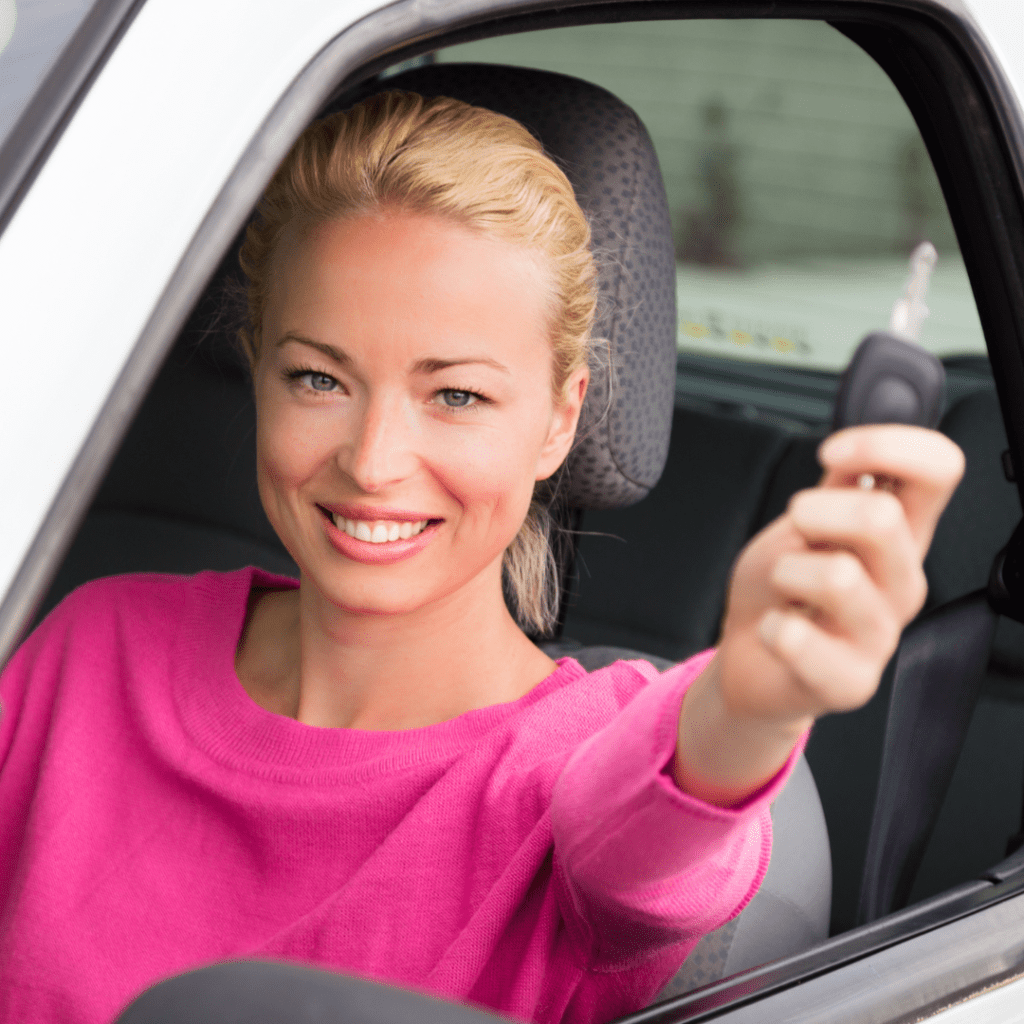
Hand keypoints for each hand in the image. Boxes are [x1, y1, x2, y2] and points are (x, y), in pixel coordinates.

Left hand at [717, 423, 963, 723]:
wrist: (752, 659)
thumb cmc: (780, 589)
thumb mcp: (803, 522)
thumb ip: (837, 484)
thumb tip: (863, 443)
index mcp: (899, 533)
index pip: (939, 470)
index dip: (885, 446)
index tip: (832, 455)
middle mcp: (901, 580)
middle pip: (882, 518)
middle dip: (814, 512)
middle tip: (795, 535)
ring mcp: (881, 633)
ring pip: (838, 576)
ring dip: (785, 570)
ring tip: (784, 589)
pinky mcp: (850, 680)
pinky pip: (799, 638)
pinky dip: (769, 625)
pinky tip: (776, 630)